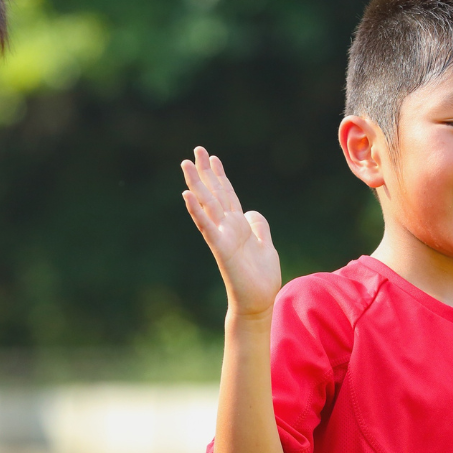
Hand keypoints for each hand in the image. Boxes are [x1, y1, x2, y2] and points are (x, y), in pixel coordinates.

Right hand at [182, 147, 281, 316]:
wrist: (258, 302)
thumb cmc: (261, 278)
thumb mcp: (266, 245)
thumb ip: (259, 227)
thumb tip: (251, 212)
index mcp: (238, 226)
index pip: (227, 195)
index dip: (220, 176)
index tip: (212, 157)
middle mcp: (227, 227)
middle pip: (214, 194)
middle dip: (205, 172)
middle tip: (196, 150)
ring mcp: (222, 236)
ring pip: (207, 205)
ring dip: (196, 184)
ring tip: (186, 164)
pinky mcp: (220, 248)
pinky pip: (207, 226)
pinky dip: (197, 211)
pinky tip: (188, 195)